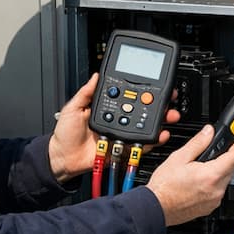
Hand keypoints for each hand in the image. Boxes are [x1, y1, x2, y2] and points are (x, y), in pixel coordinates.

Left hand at [48, 73, 180, 182]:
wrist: (63, 158)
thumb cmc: (65, 134)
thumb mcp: (73, 108)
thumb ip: (86, 93)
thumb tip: (95, 76)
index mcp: (107, 108)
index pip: (127, 96)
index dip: (140, 91)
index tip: (154, 84)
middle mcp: (117, 119)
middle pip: (141, 110)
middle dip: (158, 105)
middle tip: (169, 99)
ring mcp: (122, 133)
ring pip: (144, 125)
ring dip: (160, 120)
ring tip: (169, 116)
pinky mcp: (124, 148)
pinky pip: (141, 144)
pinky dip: (153, 140)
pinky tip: (161, 134)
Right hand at [144, 124, 233, 226]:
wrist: (156, 207)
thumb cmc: (164, 186)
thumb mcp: (179, 157)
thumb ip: (198, 142)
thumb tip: (209, 131)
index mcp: (211, 175)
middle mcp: (216, 190)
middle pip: (232, 169)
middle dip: (226, 158)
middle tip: (215, 151)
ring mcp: (214, 200)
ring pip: (225, 181)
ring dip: (219, 171)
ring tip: (201, 167)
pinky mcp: (209, 207)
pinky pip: (218, 192)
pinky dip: (213, 184)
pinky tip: (199, 181)